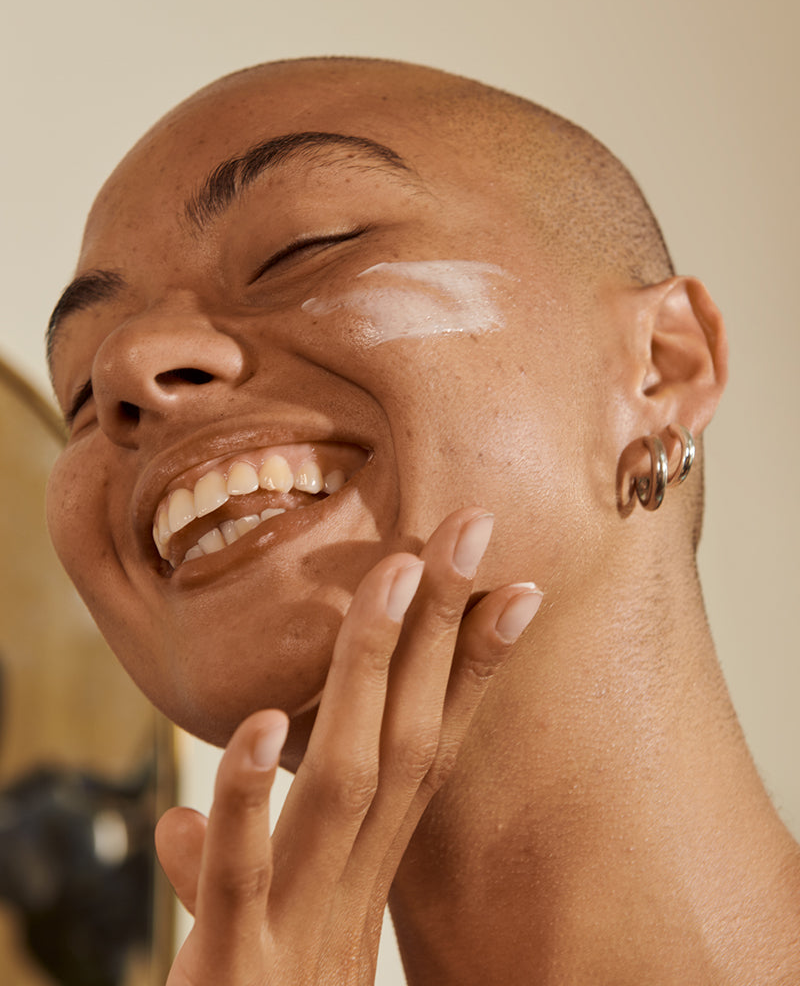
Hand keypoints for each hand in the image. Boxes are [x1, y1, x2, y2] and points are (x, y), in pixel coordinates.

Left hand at [155, 507, 541, 984]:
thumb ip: (231, 863)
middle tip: (470, 531)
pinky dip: (252, 797)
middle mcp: (353, 881)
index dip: (478, 667)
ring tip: (395, 580)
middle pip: (412, 736)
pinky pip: (241, 868)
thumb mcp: (258, 928)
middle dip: (446, 630)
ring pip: (347, 780)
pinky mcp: (232, 960)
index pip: (436, 748)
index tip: (517, 589)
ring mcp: (298, 918)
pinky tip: (262, 725)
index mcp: (365, 866)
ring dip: (373, 675)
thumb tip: (171, 822)